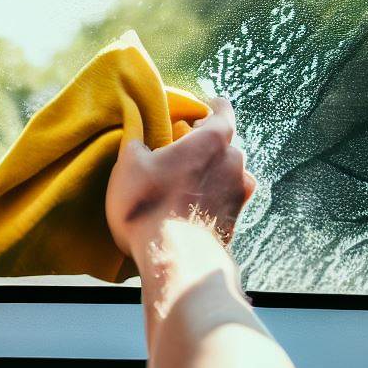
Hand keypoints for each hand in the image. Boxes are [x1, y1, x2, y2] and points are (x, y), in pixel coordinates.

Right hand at [105, 97, 255, 263]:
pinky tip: (193, 207)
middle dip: (206, 145)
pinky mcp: (236, 221)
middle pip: (225, 144)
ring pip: (229, 173)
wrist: (176, 260)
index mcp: (212, 140)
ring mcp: (239, 194)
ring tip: (187, 182)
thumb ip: (135, 142)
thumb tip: (137, 132)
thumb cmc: (150, 207)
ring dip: (212, 173)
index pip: (223, 111)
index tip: (202, 108)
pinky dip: (214, 198)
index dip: (211, 107)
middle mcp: (234, 163)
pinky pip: (227, 199)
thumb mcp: (128, 166)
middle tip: (182, 151)